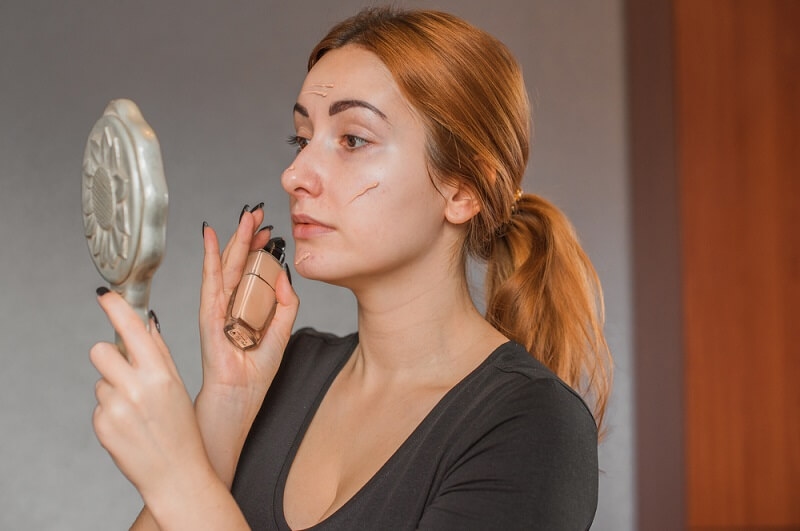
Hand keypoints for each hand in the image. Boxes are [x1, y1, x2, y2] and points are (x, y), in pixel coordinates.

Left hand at [90, 290, 214, 502]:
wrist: (177, 473)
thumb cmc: (183, 429)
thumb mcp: (178, 385)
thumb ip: (160, 352)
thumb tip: (147, 323)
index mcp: (159, 373)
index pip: (131, 329)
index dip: (116, 308)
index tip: (105, 296)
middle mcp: (136, 387)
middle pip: (100, 351)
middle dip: (109, 358)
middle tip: (126, 374)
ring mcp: (116, 407)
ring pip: (100, 381)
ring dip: (113, 390)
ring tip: (136, 411)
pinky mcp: (102, 425)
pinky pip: (98, 406)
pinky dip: (111, 414)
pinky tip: (130, 427)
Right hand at [199, 206, 298, 403]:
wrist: (240, 395)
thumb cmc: (255, 370)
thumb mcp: (281, 332)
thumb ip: (286, 305)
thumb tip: (286, 276)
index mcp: (247, 306)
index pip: (253, 270)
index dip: (261, 248)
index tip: (271, 229)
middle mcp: (231, 303)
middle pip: (240, 262)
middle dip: (249, 235)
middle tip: (258, 213)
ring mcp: (218, 306)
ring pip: (227, 265)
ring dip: (236, 239)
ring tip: (246, 217)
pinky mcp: (209, 314)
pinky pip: (210, 281)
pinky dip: (209, 258)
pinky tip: (210, 237)